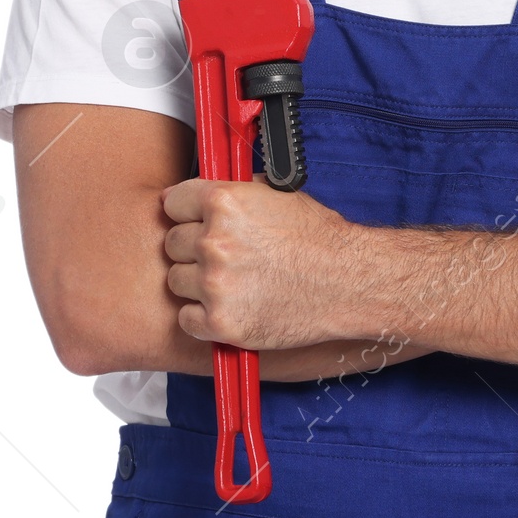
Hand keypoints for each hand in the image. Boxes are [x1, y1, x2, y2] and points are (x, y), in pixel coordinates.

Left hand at [161, 177, 360, 350]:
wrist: (347, 281)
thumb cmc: (318, 239)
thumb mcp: (275, 195)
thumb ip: (234, 194)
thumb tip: (204, 196)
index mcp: (224, 203)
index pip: (172, 202)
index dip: (183, 212)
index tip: (189, 220)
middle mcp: (214, 241)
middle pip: (171, 243)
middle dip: (191, 248)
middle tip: (221, 254)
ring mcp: (214, 284)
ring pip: (175, 280)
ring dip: (195, 282)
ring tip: (230, 281)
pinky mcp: (220, 323)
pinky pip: (185, 318)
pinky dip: (201, 316)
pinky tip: (228, 305)